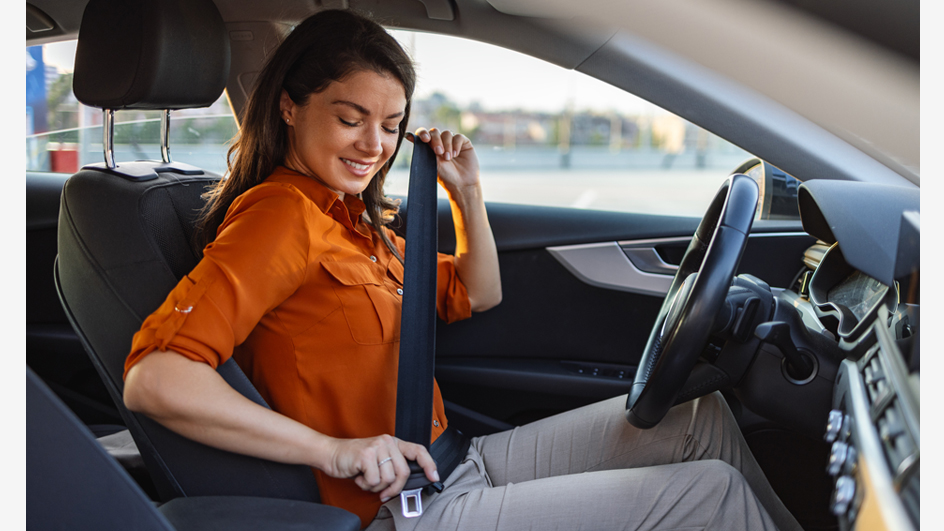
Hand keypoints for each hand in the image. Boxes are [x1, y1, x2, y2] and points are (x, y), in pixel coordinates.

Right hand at [322, 434, 439, 501]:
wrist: (331, 454)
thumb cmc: (355, 460)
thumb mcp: (378, 460)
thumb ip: (392, 467)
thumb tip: (406, 484)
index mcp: (393, 443)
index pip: (418, 450)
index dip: (429, 464)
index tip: (434, 477)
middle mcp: (387, 442)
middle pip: (403, 472)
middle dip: (394, 488)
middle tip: (382, 493)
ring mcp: (377, 447)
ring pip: (388, 479)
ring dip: (376, 486)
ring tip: (366, 478)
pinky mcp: (366, 454)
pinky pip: (374, 481)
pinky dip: (365, 485)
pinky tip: (359, 476)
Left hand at [408, 128, 480, 196]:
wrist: (461, 184)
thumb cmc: (445, 176)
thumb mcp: (431, 163)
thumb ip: (422, 149)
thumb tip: (407, 135)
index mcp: (430, 147)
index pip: (424, 134)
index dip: (423, 133)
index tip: (425, 139)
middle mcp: (441, 142)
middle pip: (435, 131)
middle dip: (436, 140)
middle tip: (439, 152)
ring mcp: (452, 142)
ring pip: (447, 133)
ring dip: (447, 145)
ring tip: (448, 158)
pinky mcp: (464, 143)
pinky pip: (458, 137)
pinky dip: (456, 144)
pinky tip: (456, 154)